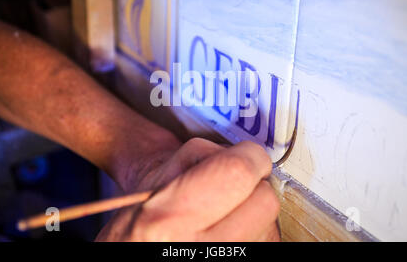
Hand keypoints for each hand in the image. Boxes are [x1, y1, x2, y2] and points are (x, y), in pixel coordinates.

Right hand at [96, 139, 279, 240]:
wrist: (135, 250)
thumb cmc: (142, 213)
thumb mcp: (159, 174)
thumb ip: (205, 155)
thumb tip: (247, 158)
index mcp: (168, 217)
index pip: (237, 173)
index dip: (250, 157)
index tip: (248, 156)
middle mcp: (196, 250)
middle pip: (265, 202)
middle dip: (256, 187)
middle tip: (236, 186)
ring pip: (270, 227)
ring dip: (255, 214)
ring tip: (224, 216)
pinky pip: (267, 243)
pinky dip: (256, 234)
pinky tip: (230, 233)